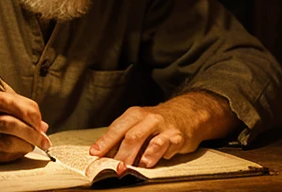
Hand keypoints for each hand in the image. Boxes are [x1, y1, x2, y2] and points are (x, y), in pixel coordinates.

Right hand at [0, 83, 49, 161]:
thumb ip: (18, 106)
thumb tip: (43, 126)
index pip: (11, 102)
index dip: (31, 114)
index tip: (40, 123)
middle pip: (10, 125)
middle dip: (32, 133)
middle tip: (44, 140)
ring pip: (7, 143)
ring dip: (26, 145)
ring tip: (34, 144)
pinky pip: (0, 155)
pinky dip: (16, 153)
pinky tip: (20, 149)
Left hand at [89, 91, 238, 168]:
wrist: (187, 113)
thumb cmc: (157, 122)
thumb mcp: (138, 123)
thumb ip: (122, 137)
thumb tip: (102, 153)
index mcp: (135, 115)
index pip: (116, 128)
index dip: (105, 142)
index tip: (95, 153)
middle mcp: (149, 119)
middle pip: (131, 137)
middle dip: (120, 154)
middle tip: (112, 168)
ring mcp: (164, 127)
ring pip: (149, 143)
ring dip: (138, 158)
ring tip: (129, 168)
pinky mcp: (178, 137)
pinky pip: (166, 148)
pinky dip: (156, 156)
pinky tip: (149, 162)